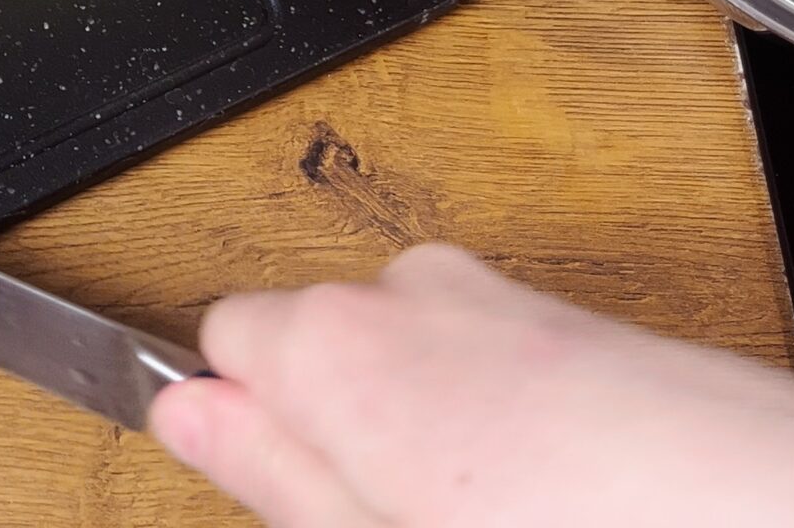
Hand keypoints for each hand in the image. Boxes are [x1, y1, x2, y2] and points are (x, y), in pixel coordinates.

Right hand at [151, 243, 793, 527]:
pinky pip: (517, 371)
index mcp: (339, 339)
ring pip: (429, 364)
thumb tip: (185, 412)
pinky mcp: (609, 327)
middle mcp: (422, 290)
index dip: (251, 426)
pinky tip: (588, 518)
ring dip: (445, 443)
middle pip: (328, 348)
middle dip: (350, 436)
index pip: (224, 338)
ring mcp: (522, 301)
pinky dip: (528, 436)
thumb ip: (277, 476)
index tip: (294, 496)